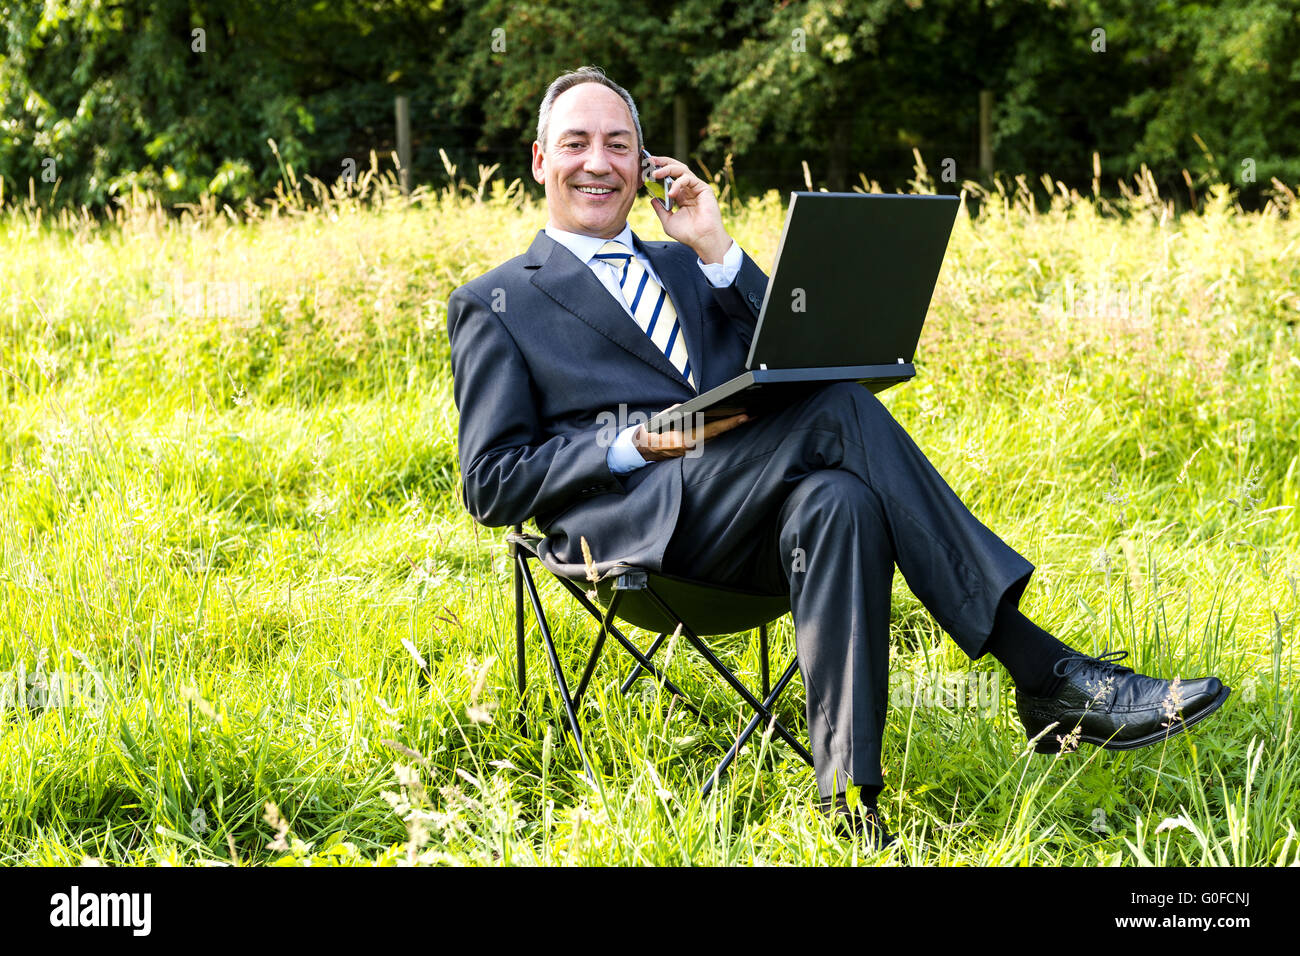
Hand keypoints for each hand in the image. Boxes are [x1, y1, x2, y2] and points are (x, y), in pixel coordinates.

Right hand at [632, 404, 751, 460]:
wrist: (642, 448)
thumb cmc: (652, 431)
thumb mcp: (665, 417)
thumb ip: (682, 411)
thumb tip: (697, 408)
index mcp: (685, 440)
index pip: (713, 430)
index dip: (730, 423)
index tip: (744, 417)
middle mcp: (692, 448)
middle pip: (719, 434)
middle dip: (736, 424)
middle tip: (755, 414)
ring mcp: (694, 450)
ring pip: (716, 437)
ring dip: (731, 427)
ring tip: (748, 416)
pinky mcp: (694, 449)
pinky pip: (710, 439)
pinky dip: (721, 430)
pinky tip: (731, 423)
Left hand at [645, 155, 732, 263]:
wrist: (702, 240)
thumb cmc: (688, 233)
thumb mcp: (668, 221)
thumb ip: (660, 209)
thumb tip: (652, 198)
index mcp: (680, 196)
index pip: (668, 177)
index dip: (658, 171)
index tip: (645, 168)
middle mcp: (688, 189)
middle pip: (675, 168)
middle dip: (662, 163)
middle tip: (649, 161)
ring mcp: (696, 187)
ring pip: (681, 169)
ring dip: (667, 169)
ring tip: (655, 174)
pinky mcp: (703, 188)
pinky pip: (688, 178)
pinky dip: (678, 183)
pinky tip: (671, 193)